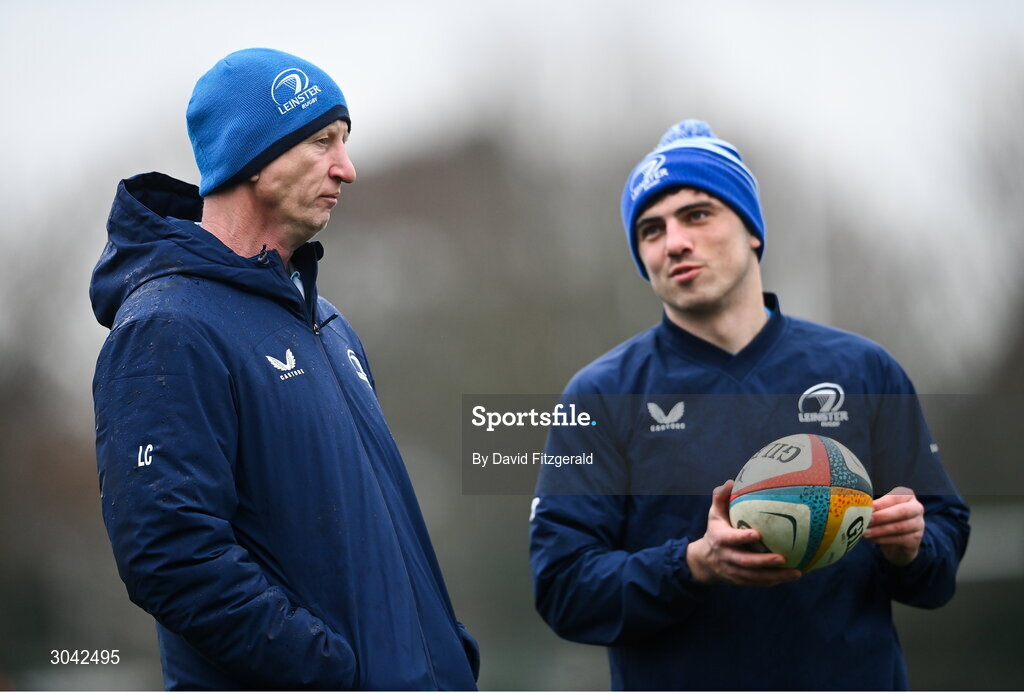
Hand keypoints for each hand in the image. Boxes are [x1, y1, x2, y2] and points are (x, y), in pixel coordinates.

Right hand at [686, 480, 801, 586]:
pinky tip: (793, 576)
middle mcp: (727, 557)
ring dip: (776, 576)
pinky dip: (776, 581)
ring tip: (797, 572)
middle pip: (746, 562)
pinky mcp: (741, 581)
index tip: (758, 534)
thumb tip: (731, 482)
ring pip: (755, 577)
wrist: (704, 561)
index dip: (742, 538)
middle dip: (764, 562)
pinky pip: (759, 583)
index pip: (730, 540)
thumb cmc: (716, 531)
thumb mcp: (714, 514)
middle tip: (783, 558)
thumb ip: (721, 498)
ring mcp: (734, 572)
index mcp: (720, 539)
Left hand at [865, 486, 924, 565]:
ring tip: (865, 532)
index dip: (881, 503)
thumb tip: (859, 507)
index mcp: (907, 496)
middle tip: (867, 521)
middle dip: (882, 516)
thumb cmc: (887, 520)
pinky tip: (873, 539)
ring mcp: (919, 524)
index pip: (895, 497)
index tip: (867, 508)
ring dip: (880, 530)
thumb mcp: (882, 510)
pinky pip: (900, 539)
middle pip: (902, 511)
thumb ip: (875, 507)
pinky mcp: (916, 539)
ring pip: (900, 527)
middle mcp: (917, 508)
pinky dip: (884, 539)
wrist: (899, 544)